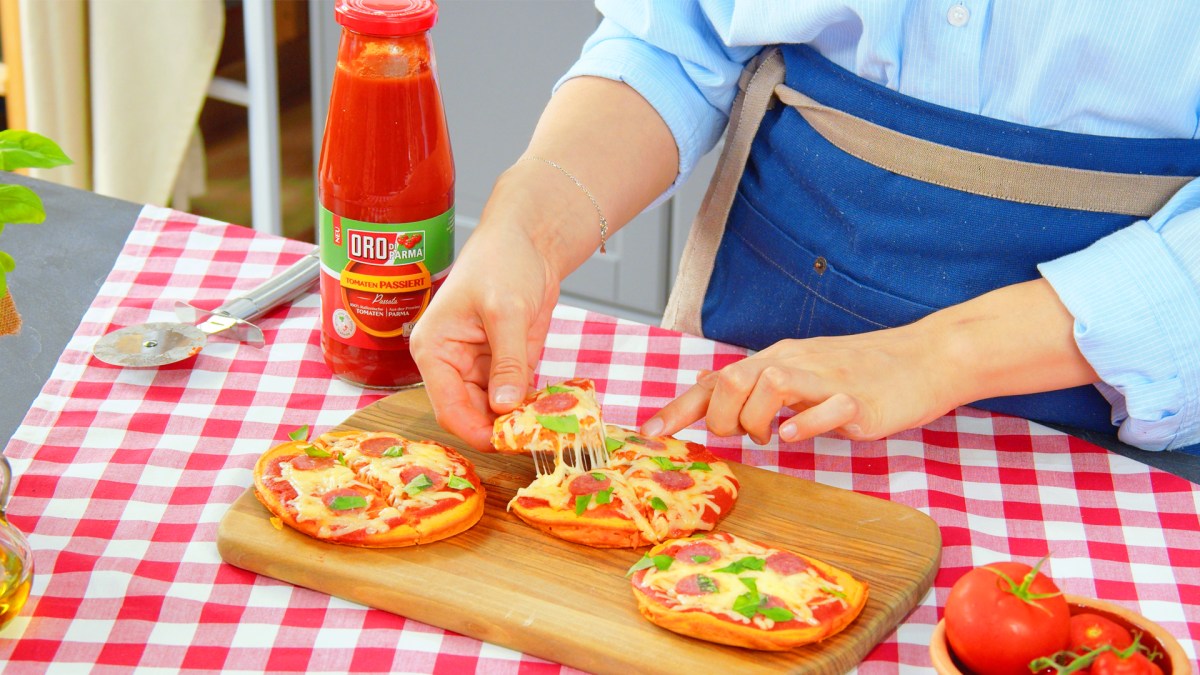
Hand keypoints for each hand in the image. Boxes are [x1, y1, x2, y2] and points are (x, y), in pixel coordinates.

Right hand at [411, 219, 558, 451]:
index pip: (447, 407)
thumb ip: (507, 361)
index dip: (474, 430)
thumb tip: (504, 407)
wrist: (529, 241)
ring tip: (546, 427)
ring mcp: (478, 368)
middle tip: (533, 440)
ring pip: (493, 412)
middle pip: (469, 415)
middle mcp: (451, 364)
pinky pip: (514, 398)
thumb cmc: (502, 261)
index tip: (504, 444)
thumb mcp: (507, 311)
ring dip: (517, 421)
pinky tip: (551, 411)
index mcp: (434, 350)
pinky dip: (530, 407)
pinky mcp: (504, 367)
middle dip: (498, 430)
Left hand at [645, 325, 955, 444]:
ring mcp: (826, 379)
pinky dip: (804, 426)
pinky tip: (799, 435)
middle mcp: (793, 363)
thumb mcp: (801, 377)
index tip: (650, 434)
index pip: (716, 382)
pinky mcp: (859, 400)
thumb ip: (759, 390)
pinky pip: (825, 409)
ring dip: (757, 422)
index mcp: (775, 360)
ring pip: (768, 386)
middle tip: (743, 438)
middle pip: (731, 381)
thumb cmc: (860, 373)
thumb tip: (716, 399)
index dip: (679, 409)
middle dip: (721, 420)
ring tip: (774, 437)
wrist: (924, 359)